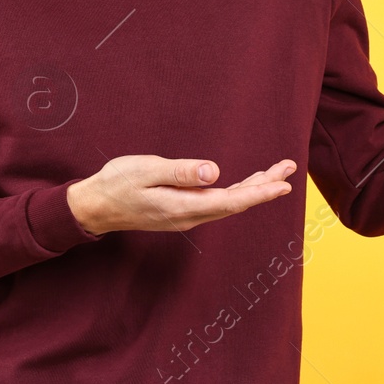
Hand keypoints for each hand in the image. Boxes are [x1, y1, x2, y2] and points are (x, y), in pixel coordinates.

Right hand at [66, 156, 295, 235]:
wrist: (95, 206)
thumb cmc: (117, 184)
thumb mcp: (146, 171)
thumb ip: (180, 172)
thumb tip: (214, 172)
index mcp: (183, 206)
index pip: (231, 201)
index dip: (259, 193)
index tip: (283, 184)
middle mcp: (189, 215)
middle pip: (236, 203)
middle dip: (264, 186)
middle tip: (289, 168)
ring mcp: (186, 215)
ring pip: (228, 203)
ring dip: (252, 189)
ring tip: (275, 173)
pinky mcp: (181, 211)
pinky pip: (217, 203)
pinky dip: (236, 192)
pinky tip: (244, 184)